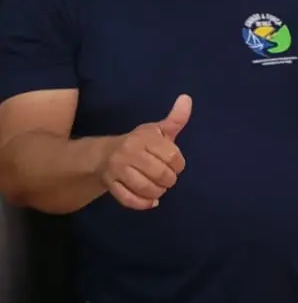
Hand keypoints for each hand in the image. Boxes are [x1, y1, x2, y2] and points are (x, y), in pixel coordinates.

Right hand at [97, 94, 190, 210]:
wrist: (104, 155)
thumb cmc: (139, 143)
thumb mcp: (157, 130)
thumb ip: (175, 119)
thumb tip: (187, 98)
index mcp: (144, 137)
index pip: (172, 157)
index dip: (178, 165)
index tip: (174, 164)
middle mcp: (129, 152)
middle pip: (161, 175)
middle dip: (169, 180)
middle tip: (166, 178)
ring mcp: (118, 169)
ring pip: (146, 188)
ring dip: (158, 192)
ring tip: (159, 188)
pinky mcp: (110, 184)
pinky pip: (130, 200)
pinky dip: (143, 203)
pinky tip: (150, 201)